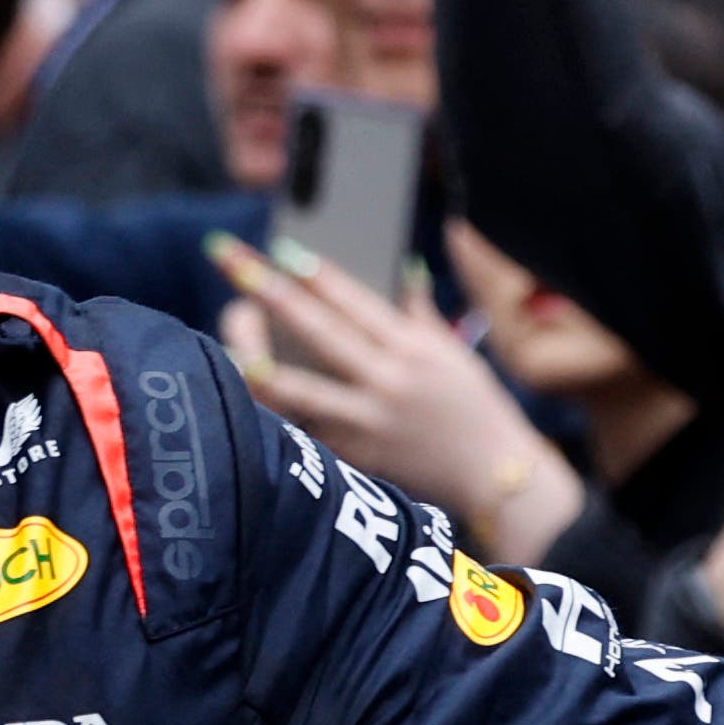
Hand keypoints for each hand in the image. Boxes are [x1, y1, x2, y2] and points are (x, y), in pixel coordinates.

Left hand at [213, 235, 585, 562]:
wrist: (496, 475)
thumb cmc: (477, 408)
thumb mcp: (454, 353)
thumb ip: (420, 313)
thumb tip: (405, 271)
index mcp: (411, 346)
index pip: (354, 301)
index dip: (316, 274)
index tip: (281, 249)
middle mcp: (387, 378)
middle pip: (318, 331)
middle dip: (270, 293)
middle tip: (231, 262)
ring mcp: (368, 420)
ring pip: (301, 389)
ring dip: (258, 361)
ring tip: (227, 341)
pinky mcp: (357, 456)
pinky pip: (307, 431)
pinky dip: (276, 414)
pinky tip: (243, 396)